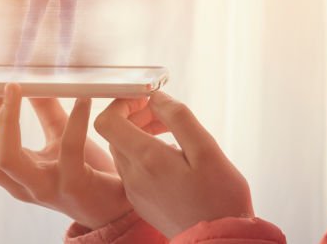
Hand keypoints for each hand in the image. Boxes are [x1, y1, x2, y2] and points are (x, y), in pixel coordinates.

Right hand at [0, 83, 131, 228]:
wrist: (116, 207)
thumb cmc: (87, 170)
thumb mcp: (59, 137)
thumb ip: (44, 111)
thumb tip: (30, 77)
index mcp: (14, 172)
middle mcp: (22, 183)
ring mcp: (46, 186)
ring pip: (6, 157)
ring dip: (6, 119)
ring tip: (15, 87)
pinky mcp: (75, 184)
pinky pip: (69, 147)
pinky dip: (75, 119)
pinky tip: (83, 98)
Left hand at [95, 91, 252, 237]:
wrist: (218, 240)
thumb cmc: (219, 196)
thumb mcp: (206, 148)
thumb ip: (178, 117)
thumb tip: (156, 98)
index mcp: (147, 160)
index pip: (107, 121)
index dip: (122, 102)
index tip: (146, 97)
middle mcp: (133, 176)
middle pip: (115, 133)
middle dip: (137, 114)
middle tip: (165, 112)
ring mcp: (134, 190)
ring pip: (124, 149)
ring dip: (141, 132)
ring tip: (173, 130)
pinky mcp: (141, 200)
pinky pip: (133, 167)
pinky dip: (145, 151)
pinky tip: (173, 155)